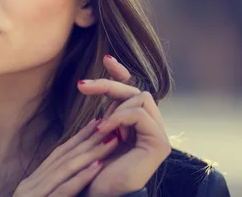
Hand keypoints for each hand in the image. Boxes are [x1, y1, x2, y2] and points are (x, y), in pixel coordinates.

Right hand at [13, 115, 119, 196]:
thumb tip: (69, 181)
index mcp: (32, 184)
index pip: (58, 156)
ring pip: (66, 169)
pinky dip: (82, 178)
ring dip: (91, 153)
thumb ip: (51, 190)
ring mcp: (34, 195)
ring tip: (111, 141)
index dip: (78, 138)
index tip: (96, 124)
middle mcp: (31, 185)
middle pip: (63, 158)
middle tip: (110, 124)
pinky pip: (64, 191)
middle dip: (88, 140)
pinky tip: (97, 167)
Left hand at [77, 55, 170, 196]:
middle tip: (82, 85)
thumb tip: (92, 82)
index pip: (132, 88)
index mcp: (134, 122)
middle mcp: (149, 125)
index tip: (106, 59)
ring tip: (99, 127)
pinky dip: (119, 118)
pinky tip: (104, 131)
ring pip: (141, 97)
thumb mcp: (96, 131)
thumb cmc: (94, 167)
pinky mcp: (160, 145)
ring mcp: (157, 135)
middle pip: (135, 89)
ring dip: (115, 106)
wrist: (96, 192)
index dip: (121, 72)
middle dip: (108, 83)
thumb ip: (103, 109)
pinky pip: (140, 114)